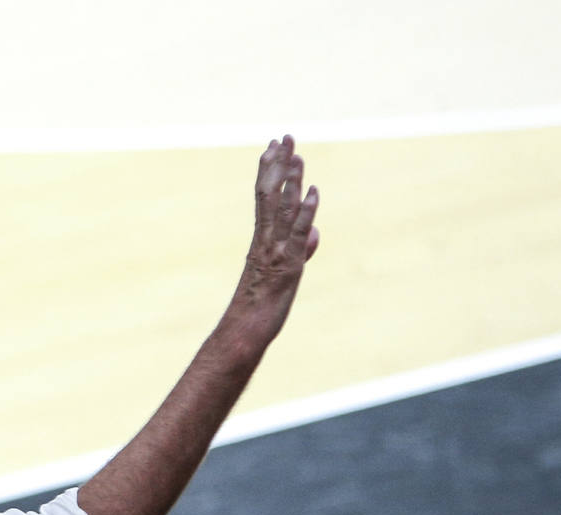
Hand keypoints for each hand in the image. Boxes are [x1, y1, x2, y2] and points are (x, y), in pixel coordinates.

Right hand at [231, 135, 319, 342]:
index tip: (275, 146)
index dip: (270, 170)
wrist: (244, 332)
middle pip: (270, 195)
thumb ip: (301, 250)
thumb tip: (316, 235)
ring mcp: (275, 253)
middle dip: (278, 165)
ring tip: (298, 155)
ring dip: (291, 181)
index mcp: (261, 240)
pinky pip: (297, 236)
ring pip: (282, 210)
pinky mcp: (287, 267)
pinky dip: (305, 213)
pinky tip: (312, 193)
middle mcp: (265, 241)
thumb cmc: (259, 307)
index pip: (264, 197)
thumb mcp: (284, 273)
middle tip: (285, 136)